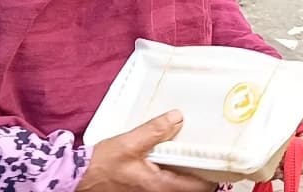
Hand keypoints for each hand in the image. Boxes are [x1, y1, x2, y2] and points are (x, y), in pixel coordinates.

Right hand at [78, 111, 213, 191]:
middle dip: (202, 168)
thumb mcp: (129, 143)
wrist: (78, 179)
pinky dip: (173, 167)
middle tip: (209, 147)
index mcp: (161, 186)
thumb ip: (154, 131)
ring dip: (187, 167)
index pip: (200, 186)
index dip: (215, 173)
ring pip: (180, 182)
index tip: (223, 157)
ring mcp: (152, 191)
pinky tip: (170, 150)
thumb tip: (178, 118)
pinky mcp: (144, 187)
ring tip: (191, 145)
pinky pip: (167, 179)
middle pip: (192, 186)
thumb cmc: (101, 167)